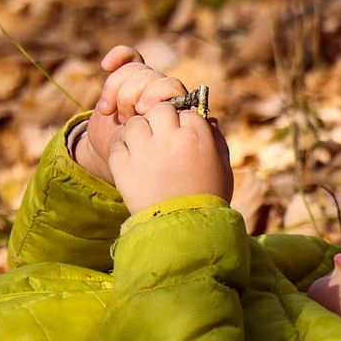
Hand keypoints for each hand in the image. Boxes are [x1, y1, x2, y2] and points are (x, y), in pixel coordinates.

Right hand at [76, 46, 187, 184]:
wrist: (121, 161)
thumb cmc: (148, 167)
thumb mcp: (162, 160)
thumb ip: (185, 143)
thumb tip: (212, 122)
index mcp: (179, 111)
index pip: (173, 88)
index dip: (156, 97)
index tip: (143, 113)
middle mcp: (165, 96)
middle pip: (154, 77)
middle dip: (135, 95)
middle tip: (125, 117)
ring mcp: (146, 87)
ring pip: (136, 70)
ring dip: (118, 90)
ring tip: (111, 114)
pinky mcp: (126, 80)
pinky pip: (128, 57)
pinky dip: (118, 57)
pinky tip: (107, 65)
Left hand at [107, 102, 233, 214]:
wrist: (185, 230)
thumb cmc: (210, 197)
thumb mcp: (223, 167)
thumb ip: (216, 140)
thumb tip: (208, 119)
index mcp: (197, 136)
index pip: (187, 112)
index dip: (185, 123)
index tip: (184, 135)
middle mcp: (169, 138)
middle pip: (160, 110)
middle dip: (162, 120)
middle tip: (163, 137)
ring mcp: (144, 151)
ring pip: (136, 123)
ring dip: (141, 133)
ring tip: (146, 149)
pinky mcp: (123, 166)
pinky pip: (118, 144)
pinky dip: (124, 149)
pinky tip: (133, 159)